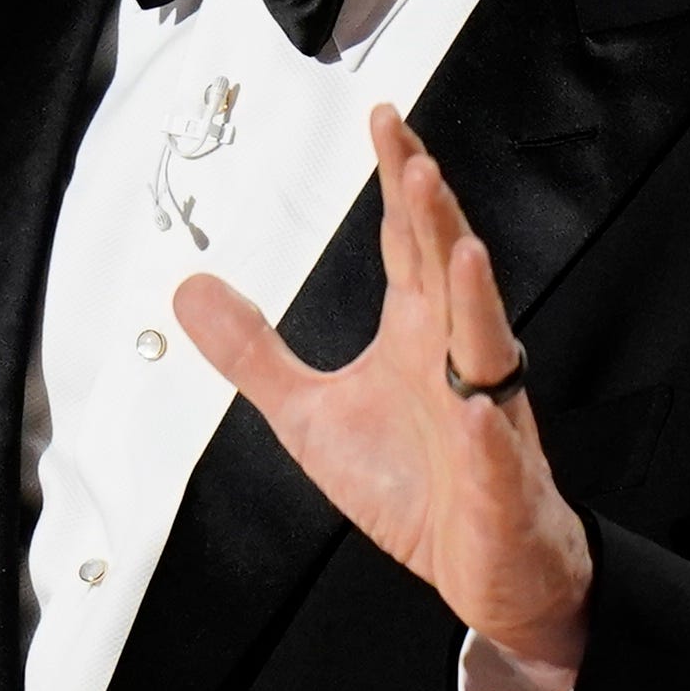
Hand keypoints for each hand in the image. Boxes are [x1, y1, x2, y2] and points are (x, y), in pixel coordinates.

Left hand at [172, 103, 590, 690]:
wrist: (487, 570)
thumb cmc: (414, 484)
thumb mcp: (308, 414)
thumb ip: (253, 352)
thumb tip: (189, 289)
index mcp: (419, 334)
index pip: (408, 243)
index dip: (399, 182)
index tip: (384, 120)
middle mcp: (458, 361)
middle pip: (449, 275)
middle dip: (435, 219)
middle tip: (416, 162)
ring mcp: (487, 420)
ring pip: (487, 349)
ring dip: (476, 301)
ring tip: (461, 252)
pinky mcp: (500, 486)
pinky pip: (496, 456)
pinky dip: (488, 435)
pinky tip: (477, 412)